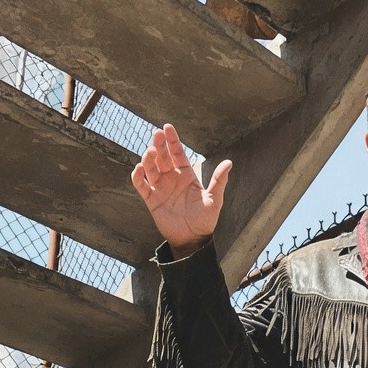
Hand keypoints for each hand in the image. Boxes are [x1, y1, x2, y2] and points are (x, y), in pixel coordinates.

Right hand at [131, 123, 231, 256]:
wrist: (192, 240)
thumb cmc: (205, 220)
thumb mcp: (213, 200)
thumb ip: (219, 181)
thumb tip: (229, 162)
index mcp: (186, 175)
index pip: (178, 153)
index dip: (172, 140)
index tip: (167, 127)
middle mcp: (172, 178)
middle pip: (162, 156)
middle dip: (159, 144)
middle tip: (157, 134)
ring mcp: (160, 188)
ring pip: (150, 167)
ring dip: (148, 158)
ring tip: (150, 153)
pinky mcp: (151, 199)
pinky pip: (141, 184)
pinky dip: (138, 176)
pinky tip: (140, 169)